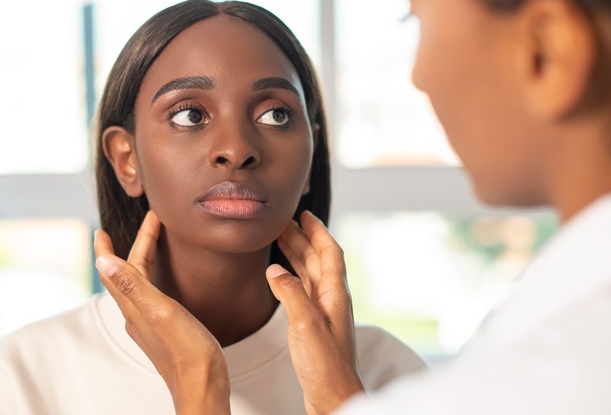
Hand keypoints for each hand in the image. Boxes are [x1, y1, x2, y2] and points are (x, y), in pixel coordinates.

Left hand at [94, 211, 230, 414]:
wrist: (202, 384)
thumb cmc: (186, 351)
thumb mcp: (159, 311)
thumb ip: (132, 285)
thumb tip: (102, 261)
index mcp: (135, 306)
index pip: (115, 270)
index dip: (108, 248)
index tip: (102, 231)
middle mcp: (138, 314)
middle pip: (129, 273)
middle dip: (136, 246)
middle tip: (147, 224)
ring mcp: (150, 324)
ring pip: (140, 285)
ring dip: (142, 261)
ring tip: (149, 246)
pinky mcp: (164, 331)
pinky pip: (152, 297)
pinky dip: (153, 280)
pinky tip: (162, 284)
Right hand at [266, 211, 364, 414]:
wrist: (332, 396)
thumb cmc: (325, 365)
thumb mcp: (305, 323)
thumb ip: (290, 292)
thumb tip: (274, 271)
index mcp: (336, 294)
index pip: (330, 252)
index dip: (318, 231)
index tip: (304, 214)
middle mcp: (332, 300)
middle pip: (318, 260)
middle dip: (302, 239)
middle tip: (283, 223)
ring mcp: (323, 313)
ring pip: (310, 274)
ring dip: (296, 255)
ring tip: (280, 240)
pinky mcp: (313, 326)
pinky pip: (303, 291)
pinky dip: (291, 278)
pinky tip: (280, 277)